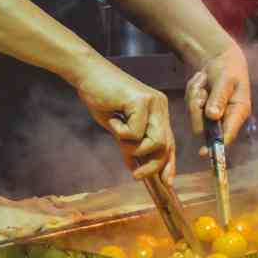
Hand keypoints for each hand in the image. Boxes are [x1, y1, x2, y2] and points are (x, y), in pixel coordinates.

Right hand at [73, 56, 175, 184]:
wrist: (88, 74)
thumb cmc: (101, 98)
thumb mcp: (117, 128)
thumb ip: (129, 145)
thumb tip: (135, 169)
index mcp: (158, 111)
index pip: (169, 142)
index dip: (169, 163)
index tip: (166, 182)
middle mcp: (160, 106)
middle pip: (166, 145)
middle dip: (152, 166)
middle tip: (136, 176)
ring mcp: (154, 102)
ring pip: (155, 142)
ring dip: (133, 148)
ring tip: (117, 133)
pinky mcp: (142, 101)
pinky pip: (135, 133)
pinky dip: (120, 132)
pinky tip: (113, 117)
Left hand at [186, 43, 251, 152]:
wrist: (220, 60)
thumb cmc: (229, 69)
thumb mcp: (226, 80)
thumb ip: (219, 97)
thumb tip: (213, 116)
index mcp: (238, 112)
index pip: (228, 135)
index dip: (217, 145)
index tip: (204, 152)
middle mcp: (225, 119)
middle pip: (204, 127)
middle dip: (196, 108)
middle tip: (200, 90)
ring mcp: (211, 116)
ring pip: (193, 116)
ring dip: (194, 96)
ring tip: (202, 80)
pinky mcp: (201, 111)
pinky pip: (189, 106)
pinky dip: (191, 92)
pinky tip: (200, 82)